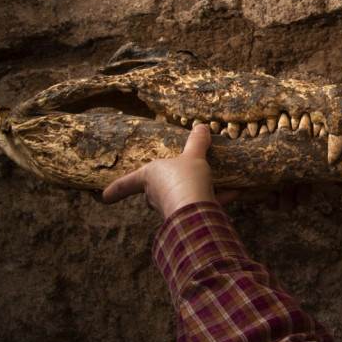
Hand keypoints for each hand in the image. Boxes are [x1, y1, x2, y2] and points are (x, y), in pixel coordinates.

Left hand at [102, 124, 239, 218]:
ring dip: (196, 190)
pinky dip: (219, 197)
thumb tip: (200, 126)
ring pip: (182, 196)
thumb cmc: (184, 179)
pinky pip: (204, 202)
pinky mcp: (192, 215)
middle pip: (157, 189)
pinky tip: (237, 190)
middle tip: (180, 174)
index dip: (115, 190)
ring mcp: (172, 207)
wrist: (196, 210)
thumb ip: (197, 142)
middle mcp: (156, 194)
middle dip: (166, 185)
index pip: (126, 183)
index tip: (103, 197)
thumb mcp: (193, 155)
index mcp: (149, 177)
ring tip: (214, 180)